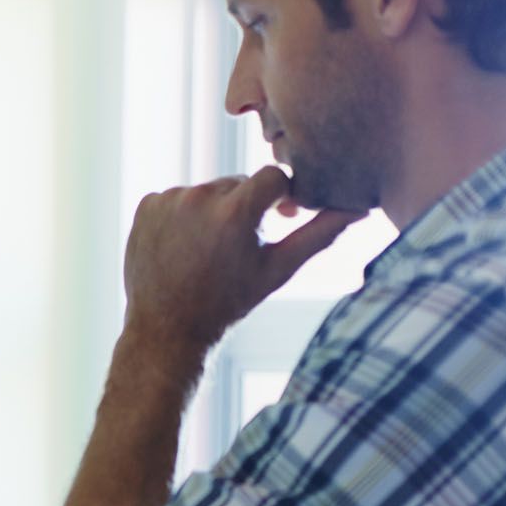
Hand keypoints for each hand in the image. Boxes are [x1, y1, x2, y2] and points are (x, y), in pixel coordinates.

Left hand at [123, 166, 363, 348]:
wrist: (168, 328)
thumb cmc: (229, 302)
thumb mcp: (278, 269)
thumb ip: (319, 234)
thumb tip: (358, 207)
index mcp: (234, 211)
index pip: (273, 177)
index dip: (281, 196)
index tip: (281, 216)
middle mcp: (198, 198)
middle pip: (239, 183)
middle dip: (246, 206)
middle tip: (241, 244)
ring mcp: (168, 201)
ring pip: (207, 191)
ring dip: (215, 211)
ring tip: (209, 249)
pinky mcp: (146, 205)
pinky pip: (176, 197)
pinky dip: (184, 215)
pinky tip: (184, 246)